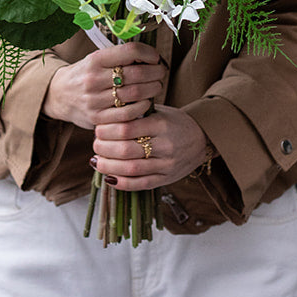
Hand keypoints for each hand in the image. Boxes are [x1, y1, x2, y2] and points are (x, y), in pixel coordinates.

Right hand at [42, 42, 164, 131]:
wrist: (59, 95)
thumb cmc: (85, 74)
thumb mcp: (96, 59)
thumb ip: (119, 57)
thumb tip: (150, 55)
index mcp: (95, 59)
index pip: (130, 51)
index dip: (148, 53)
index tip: (156, 57)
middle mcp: (93, 78)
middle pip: (135, 73)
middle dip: (155, 72)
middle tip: (161, 72)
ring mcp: (94, 100)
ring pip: (134, 93)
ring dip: (152, 89)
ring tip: (157, 86)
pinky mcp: (97, 118)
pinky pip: (127, 114)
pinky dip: (142, 107)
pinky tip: (147, 102)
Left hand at [91, 105, 207, 190]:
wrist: (202, 138)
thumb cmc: (174, 122)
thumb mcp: (159, 111)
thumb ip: (136, 113)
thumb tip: (105, 117)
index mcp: (161, 124)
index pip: (127, 128)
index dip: (107, 130)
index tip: (97, 129)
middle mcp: (165, 145)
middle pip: (126, 150)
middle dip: (104, 149)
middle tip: (95, 145)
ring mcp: (166, 164)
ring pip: (131, 169)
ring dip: (108, 167)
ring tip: (96, 162)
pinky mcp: (166, 179)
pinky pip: (140, 184)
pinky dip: (121, 183)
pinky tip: (108, 178)